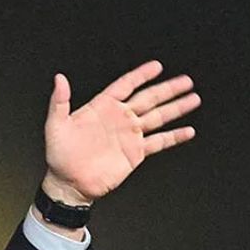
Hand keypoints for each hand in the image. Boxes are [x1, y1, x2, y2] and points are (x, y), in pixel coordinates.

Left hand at [43, 60, 199, 204]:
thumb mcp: (55, 125)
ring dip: (176, 108)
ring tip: (193, 98)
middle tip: (186, 80)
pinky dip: (174, 137)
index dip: (140, 75)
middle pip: (148, 98)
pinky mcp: (135, 153)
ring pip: (158, 117)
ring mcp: (129, 135)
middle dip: (168, 89)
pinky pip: (159, 142)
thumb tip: (59, 78)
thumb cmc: (59, 155)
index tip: (156, 66)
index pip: (125, 85)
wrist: (68, 183)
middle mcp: (119, 118)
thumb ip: (59, 101)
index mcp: (102, 107)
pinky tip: (188, 131)